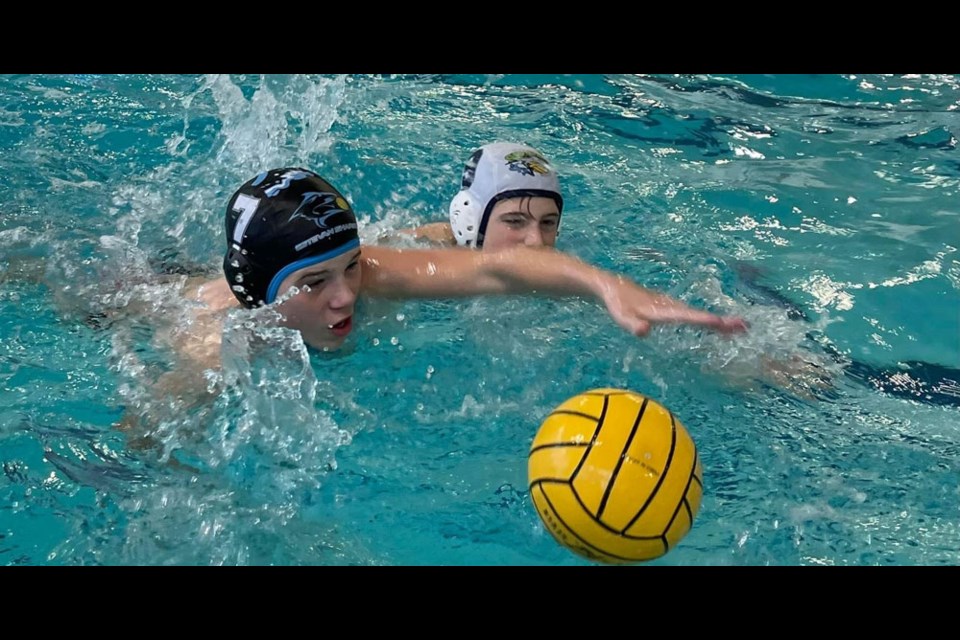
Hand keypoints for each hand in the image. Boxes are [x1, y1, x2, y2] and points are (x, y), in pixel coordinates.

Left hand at [599, 275, 749, 336]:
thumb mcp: (621, 316)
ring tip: (739, 327)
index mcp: (662, 310)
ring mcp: (672, 305)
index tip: (724, 323)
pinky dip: (707, 319)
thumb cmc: (618, 304)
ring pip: (698, 314)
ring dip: (718, 321)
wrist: (614, 286)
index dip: (705, 320)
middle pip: (699, 315)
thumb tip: (644, 332)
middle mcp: (671, 306)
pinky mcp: (670, 307)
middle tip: (744, 326)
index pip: (687, 317)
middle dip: (722, 321)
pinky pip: (693, 314)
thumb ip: (631, 324)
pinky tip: (715, 324)